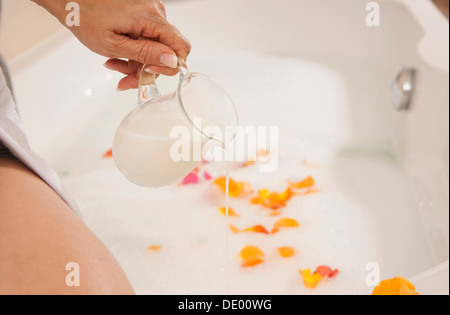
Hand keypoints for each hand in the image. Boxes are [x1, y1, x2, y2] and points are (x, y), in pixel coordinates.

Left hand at [33, 0, 190, 89]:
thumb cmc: (85, 17)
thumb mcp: (113, 44)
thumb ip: (145, 53)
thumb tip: (172, 61)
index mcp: (151, 17)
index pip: (181, 47)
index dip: (170, 66)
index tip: (149, 72)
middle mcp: (155, 12)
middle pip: (165, 50)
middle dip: (146, 68)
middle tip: (125, 79)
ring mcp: (149, 11)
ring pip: (155, 47)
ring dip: (137, 61)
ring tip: (115, 65)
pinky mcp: (143, 13)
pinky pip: (147, 38)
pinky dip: (134, 50)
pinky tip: (117, 56)